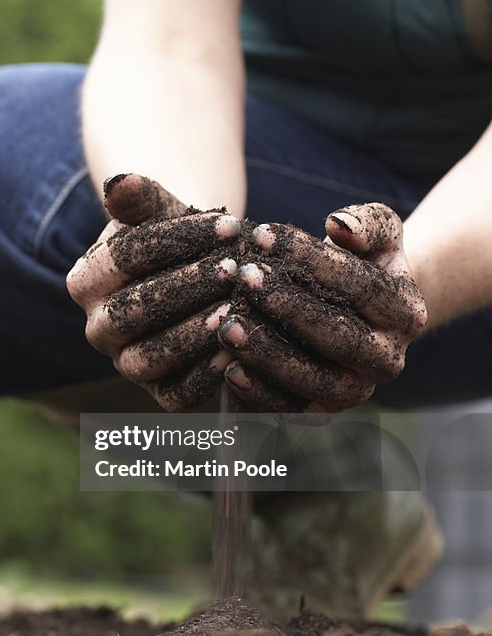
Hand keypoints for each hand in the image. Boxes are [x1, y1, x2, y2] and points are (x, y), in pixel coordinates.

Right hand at [66, 174, 239, 409]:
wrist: (202, 270)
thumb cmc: (180, 236)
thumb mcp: (161, 210)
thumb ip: (139, 196)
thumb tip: (119, 183)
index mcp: (85, 281)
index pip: (125, 258)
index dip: (176, 240)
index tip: (228, 225)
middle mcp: (97, 328)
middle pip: (132, 311)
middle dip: (186, 288)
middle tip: (233, 269)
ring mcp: (125, 363)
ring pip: (149, 357)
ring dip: (193, 334)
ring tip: (234, 309)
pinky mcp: (160, 393)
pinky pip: (176, 395)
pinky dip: (205, 377)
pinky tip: (237, 350)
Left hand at [218, 203, 427, 411]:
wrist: (355, 310)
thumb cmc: (360, 260)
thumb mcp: (376, 233)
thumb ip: (366, 223)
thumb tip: (340, 226)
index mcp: (407, 313)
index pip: (361, 286)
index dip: (311, 259)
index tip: (263, 235)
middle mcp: (389, 360)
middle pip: (341, 338)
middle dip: (288, 307)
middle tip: (244, 278)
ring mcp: (357, 391)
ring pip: (316, 382)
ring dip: (269, 355)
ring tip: (227, 324)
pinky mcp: (321, 412)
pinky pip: (291, 411)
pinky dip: (259, 393)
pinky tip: (227, 367)